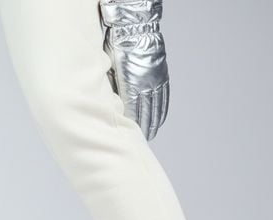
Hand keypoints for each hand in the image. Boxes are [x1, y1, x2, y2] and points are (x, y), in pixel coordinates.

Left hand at [99, 0, 169, 140]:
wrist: (134, 24)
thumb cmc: (116, 44)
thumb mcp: (109, 67)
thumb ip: (112, 87)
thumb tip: (111, 105)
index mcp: (131, 82)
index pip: (131, 110)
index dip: (130, 126)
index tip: (128, 137)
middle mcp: (145, 82)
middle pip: (145, 112)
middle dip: (143, 128)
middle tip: (140, 142)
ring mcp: (155, 79)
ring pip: (156, 106)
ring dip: (153, 122)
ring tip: (150, 134)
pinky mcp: (161, 74)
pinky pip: (163, 97)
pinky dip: (161, 110)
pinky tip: (158, 120)